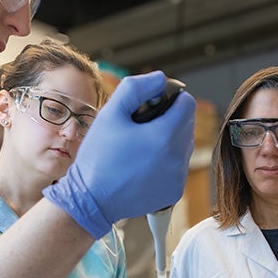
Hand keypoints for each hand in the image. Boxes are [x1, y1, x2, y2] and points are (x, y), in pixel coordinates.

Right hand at [43, 71, 194, 237]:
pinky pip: (179, 167)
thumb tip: (159, 78)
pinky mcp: (174, 192)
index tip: (152, 105)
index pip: (187, 104)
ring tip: (142, 145)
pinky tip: (144, 164)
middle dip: (170, 119)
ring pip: (185, 146)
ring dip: (170, 140)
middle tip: (142, 126)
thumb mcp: (110, 114)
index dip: (171, 98)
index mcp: (165, 135)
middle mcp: (177, 158)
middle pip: (187, 124)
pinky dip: (167, 161)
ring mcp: (178, 177)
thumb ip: (136, 88)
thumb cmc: (98, 156)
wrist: (91, 199)